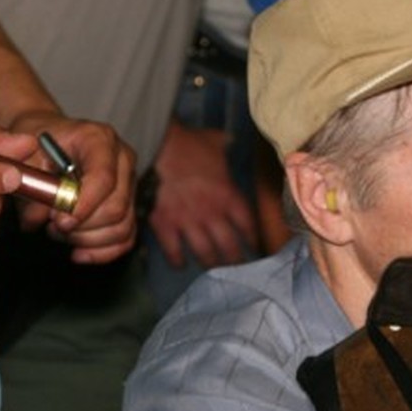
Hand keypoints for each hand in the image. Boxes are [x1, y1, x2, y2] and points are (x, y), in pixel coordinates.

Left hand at [7, 112, 136, 263]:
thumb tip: (38, 217)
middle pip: (116, 207)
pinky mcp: (128, 204)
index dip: (83, 205)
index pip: (103, 178)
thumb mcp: (22, 156)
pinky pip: (125, 237)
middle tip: (51, 225)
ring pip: (121, 226)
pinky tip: (77, 252)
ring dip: (86, 239)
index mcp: (98, 139)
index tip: (59, 221)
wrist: (43, 139)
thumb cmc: (34, 145)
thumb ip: (29, 184)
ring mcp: (128, 183)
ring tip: (58, 230)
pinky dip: (101, 251)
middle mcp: (121, 160)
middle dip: (81, 226)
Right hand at [149, 123, 258, 267]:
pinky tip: (181, 264)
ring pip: (204, 252)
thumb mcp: (214, 141)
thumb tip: (232, 139)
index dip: (253, 238)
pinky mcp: (164, 225)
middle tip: (239, 268)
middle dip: (236, 260)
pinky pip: (174, 249)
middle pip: (229, 245)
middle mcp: (211, 214)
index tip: (256, 247)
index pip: (247, 224)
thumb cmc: (187, 143)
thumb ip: (225, 144)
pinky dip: (177, 259)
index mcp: (227, 195)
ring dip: (211, 264)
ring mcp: (188, 222)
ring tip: (215, 271)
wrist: (155, 147)